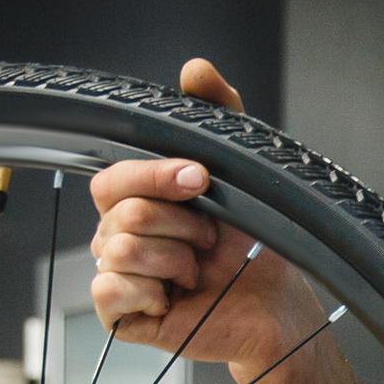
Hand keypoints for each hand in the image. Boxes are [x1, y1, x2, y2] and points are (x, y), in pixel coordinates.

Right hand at [85, 59, 320, 379]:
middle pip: (123, 213)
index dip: (156, 177)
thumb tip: (194, 69)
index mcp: (134, 201)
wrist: (273, 303)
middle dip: (181, 225)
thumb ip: (216, 112)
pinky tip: (174, 298)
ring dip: (175, 260)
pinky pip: (110, 290)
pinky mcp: (120, 314)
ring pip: (121, 250)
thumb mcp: (238, 167)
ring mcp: (117, 275)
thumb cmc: (251, 242)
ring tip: (197, 271)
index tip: (200, 181)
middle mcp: (118, 235)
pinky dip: (151, 293)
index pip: (113, 178)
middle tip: (208, 239)